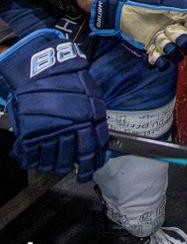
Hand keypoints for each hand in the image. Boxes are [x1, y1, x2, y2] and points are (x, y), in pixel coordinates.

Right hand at [0, 28, 107, 181]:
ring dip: (56, 166)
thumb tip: (98, 137)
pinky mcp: (30, 134)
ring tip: (57, 165)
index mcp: (90, 115)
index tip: (93, 167)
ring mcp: (50, 131)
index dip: (94, 160)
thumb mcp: (91, 92)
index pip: (95, 146)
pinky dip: (36, 162)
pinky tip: (39, 161)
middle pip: (75, 157)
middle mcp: (72, 126)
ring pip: (54, 160)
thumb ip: (95, 115)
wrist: (39, 69)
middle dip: (79, 169)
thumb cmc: (68, 78)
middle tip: (79, 174)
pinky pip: (34, 157)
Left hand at [90, 0, 186, 69]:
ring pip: (174, 53)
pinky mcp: (148, 46)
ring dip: (172, 53)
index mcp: (180, 14)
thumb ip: (180, 0)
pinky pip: (158, 59)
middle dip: (184, 43)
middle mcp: (173, 27)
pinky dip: (159, 62)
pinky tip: (157, 60)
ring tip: (163, 45)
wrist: (117, 2)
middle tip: (175, 38)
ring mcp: (161, 38)